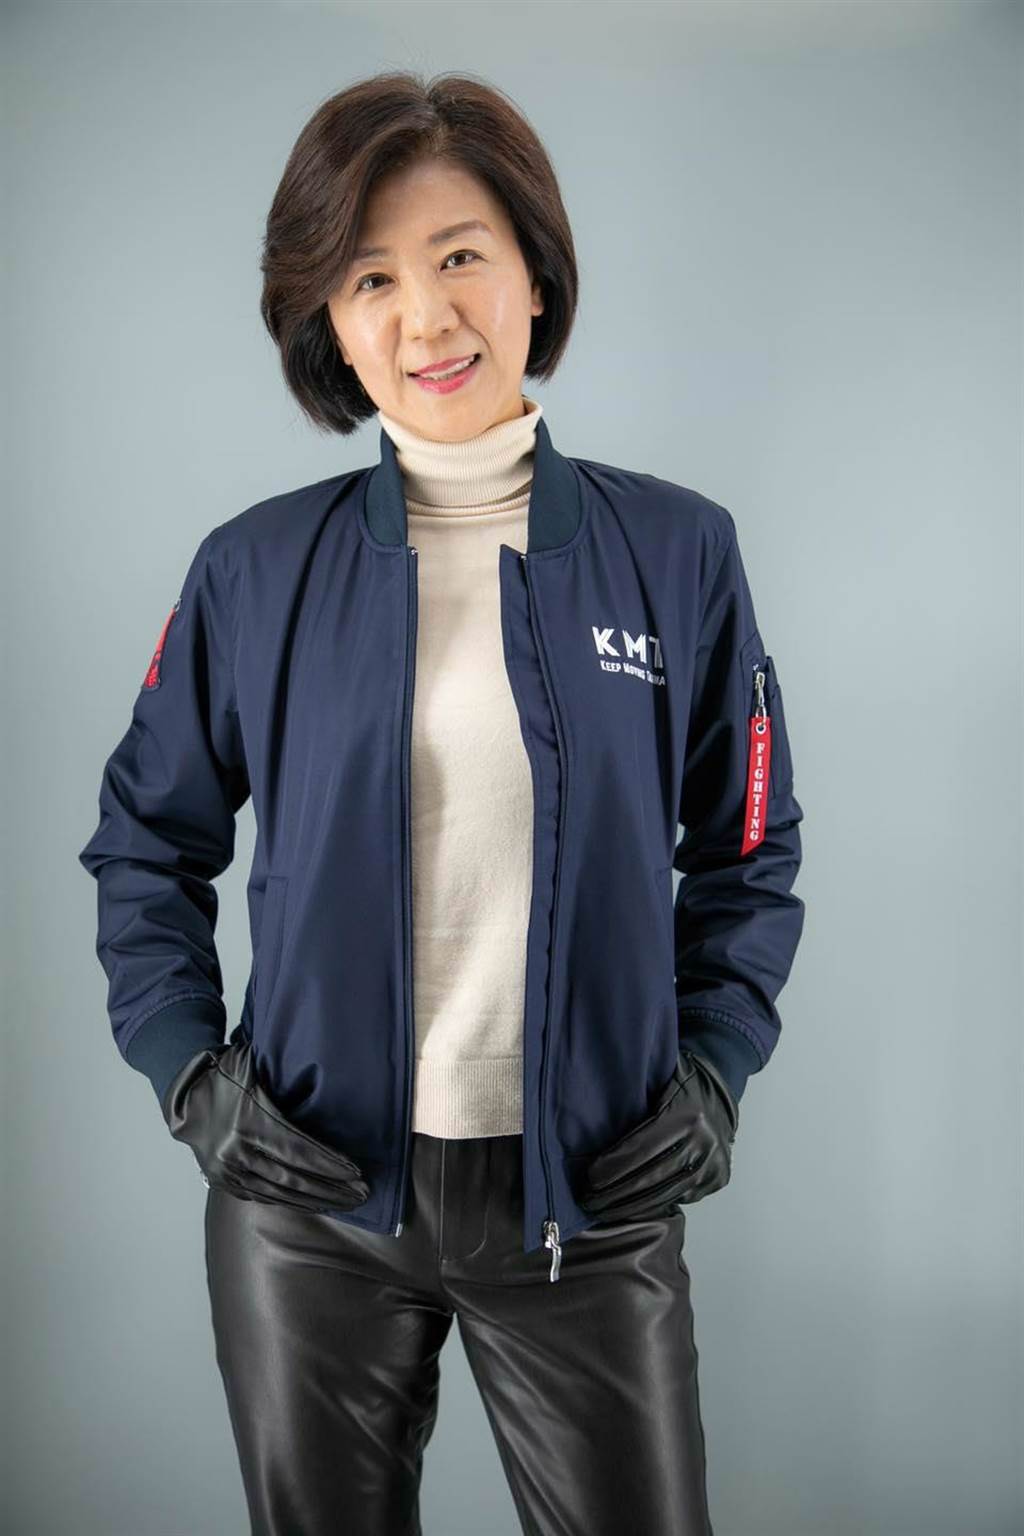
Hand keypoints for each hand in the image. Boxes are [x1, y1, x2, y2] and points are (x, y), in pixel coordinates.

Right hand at [162, 1038, 370, 1213]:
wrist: (182, 1095)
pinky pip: (262, 1196)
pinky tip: (312, 1202)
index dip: (329, 1164)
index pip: (298, 1151)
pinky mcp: (223, 1181)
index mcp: (248, 1121)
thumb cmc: (226, 1074)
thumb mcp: (255, 1069)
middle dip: (331, 1188)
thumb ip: (285, 1080)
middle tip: (361, 1194)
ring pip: (279, 1193)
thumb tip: (328, 1081)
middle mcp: (236, 1151)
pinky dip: (289, 1201)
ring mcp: (227, 1170)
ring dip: (315, 1200)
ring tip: (344, 1203)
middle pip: (293, 1178)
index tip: (356, 1172)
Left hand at [576, 1049, 739, 1220]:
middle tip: (587, 1201)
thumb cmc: (680, 1086)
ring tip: (602, 1211)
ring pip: (664, 1195)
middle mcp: (703, 1143)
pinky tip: (630, 1208)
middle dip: (614, 1194)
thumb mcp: (659, 1082)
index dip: (613, 1166)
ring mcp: (712, 1165)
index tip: (589, 1178)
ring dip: (630, 1207)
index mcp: (686, 1116)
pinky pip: (679, 1198)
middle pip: (650, 1178)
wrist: (722, 1098)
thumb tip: (590, 1116)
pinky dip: (653, 1205)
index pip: (642, 1149)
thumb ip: (634, 1098)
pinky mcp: (716, 1180)